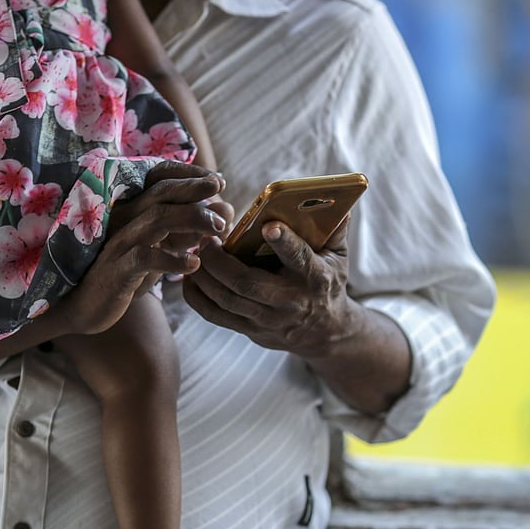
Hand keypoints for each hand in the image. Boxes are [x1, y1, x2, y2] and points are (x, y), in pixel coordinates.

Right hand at [56, 161, 226, 334]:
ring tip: (219, 227)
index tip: (218, 180)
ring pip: (157, 218)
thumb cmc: (127, 272)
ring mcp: (119, 242)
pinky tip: (194, 263)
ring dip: (192, 219)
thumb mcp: (160, 247)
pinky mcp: (117, 268)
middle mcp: (124, 218)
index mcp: (133, 209)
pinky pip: (146, 257)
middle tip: (221, 188)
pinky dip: (173, 259)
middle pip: (160, 192)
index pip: (159, 178)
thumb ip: (188, 230)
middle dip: (193, 187)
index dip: (188, 174)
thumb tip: (225, 210)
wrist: (87, 305)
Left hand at [182, 214, 358, 357]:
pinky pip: (215, 316)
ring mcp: (267, 320)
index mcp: (314, 277)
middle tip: (206, 239)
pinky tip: (191, 276)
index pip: (299, 258)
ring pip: (226, 300)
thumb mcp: (339, 255)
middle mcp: (290, 301)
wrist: (325, 331)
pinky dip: (197, 296)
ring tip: (195, 252)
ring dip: (204, 276)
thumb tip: (336, 197)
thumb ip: (334, 227)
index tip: (269, 226)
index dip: (284, 242)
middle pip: (247, 284)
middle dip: (220, 261)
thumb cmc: (328, 282)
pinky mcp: (250, 330)